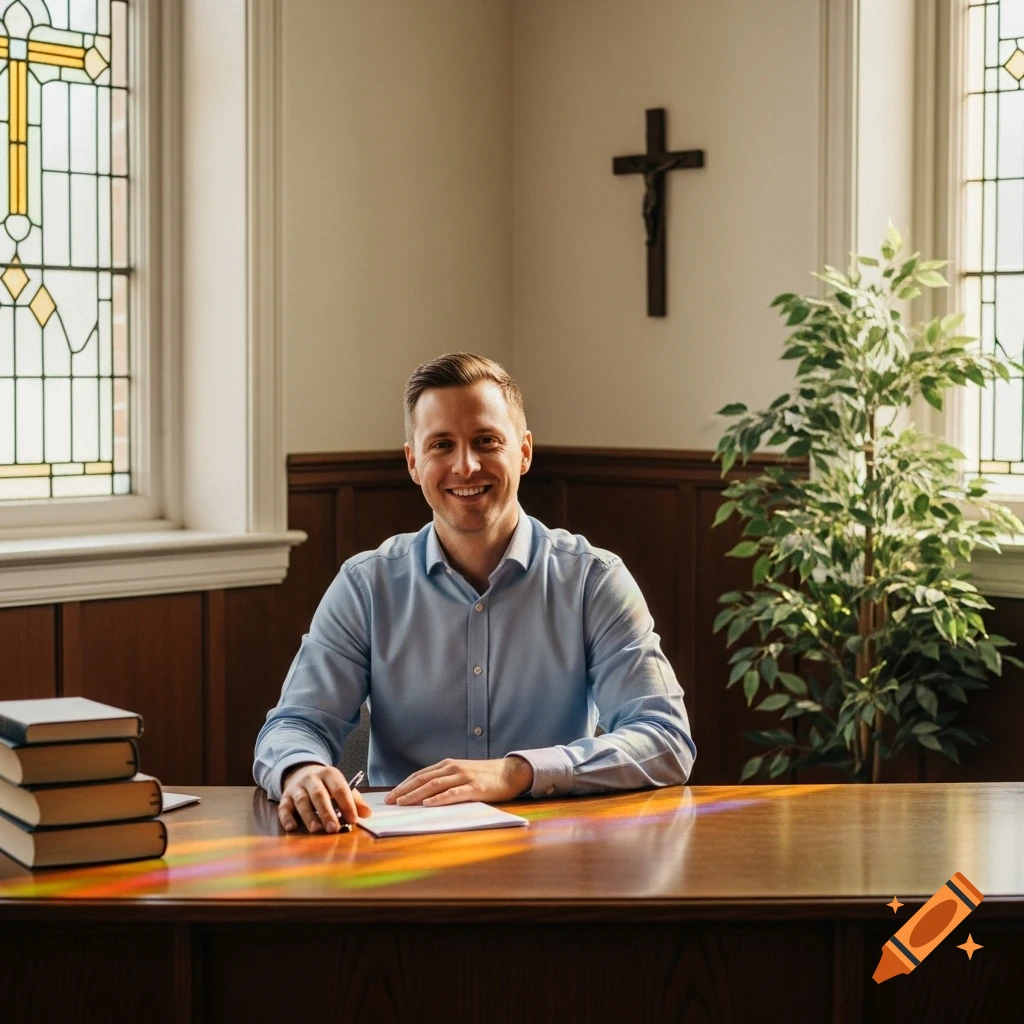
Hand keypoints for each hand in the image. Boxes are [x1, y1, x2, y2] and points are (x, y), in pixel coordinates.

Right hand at [278, 763, 371, 833]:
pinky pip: (284, 807)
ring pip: (302, 800)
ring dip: (309, 816)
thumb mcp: (340, 786)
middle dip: (327, 812)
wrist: (301, 772)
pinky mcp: (285, 797)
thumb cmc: (326, 785)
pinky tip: (292, 827)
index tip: (354, 820)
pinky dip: (286, 817)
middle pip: (319, 794)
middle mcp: (312, 779)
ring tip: (316, 829)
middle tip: (334, 828)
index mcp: (329, 774)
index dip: (347, 804)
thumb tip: (367, 814)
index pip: (339, 788)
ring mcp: (297, 787)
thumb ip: (354, 800)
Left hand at [385, 756, 533, 806]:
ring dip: (416, 794)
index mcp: (447, 765)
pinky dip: (439, 799)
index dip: (403, 785)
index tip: (390, 796)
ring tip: (402, 803)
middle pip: (423, 779)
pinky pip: (453, 793)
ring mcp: (463, 777)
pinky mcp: (474, 787)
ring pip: (434, 785)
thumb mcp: (461, 774)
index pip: (420, 775)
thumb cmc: (484, 776)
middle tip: (389, 802)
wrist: (510, 773)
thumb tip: (423, 795)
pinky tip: (428, 804)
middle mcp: (452, 768)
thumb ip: (445, 780)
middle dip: (404, 791)